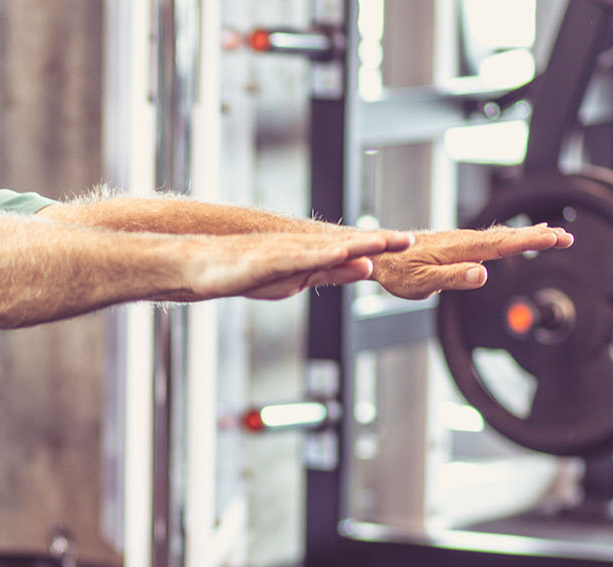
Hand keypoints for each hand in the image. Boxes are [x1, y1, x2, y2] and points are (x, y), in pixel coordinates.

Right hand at [187, 229, 415, 301]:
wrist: (203, 265)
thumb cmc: (247, 272)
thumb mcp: (298, 278)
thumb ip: (332, 273)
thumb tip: (366, 268)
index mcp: (312, 254)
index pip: (352, 249)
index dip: (381, 246)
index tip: (408, 244)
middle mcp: (302, 247)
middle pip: (346, 244)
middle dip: (378, 242)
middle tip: (409, 240)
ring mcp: (285, 252)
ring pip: (327, 248)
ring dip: (356, 245)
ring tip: (384, 242)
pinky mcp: (267, 260)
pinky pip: (298, 258)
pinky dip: (320, 256)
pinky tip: (339, 253)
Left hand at [368, 224, 572, 299]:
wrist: (379, 254)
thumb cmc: (398, 272)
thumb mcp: (423, 282)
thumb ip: (453, 278)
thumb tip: (483, 274)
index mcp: (461, 249)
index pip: (503, 244)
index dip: (532, 242)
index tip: (557, 238)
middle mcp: (464, 240)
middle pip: (508, 237)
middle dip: (539, 237)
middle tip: (568, 236)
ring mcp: (462, 240)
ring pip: (501, 236)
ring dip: (528, 235)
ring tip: (554, 235)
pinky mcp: (458, 244)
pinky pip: (491, 239)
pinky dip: (511, 237)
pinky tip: (518, 239)